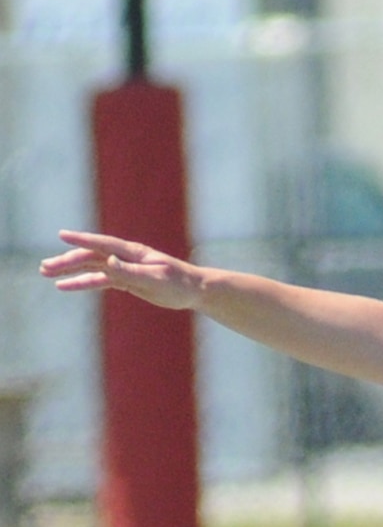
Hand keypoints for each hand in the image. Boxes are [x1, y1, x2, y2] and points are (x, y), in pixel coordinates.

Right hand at [40, 231, 202, 309]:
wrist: (194, 291)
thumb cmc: (178, 283)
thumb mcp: (155, 279)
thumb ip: (129, 272)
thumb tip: (107, 262)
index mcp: (132, 252)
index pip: (102, 244)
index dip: (82, 240)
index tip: (61, 236)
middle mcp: (124, 257)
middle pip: (90, 257)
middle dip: (67, 261)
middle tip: (44, 267)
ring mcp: (123, 268)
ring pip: (91, 268)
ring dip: (69, 271)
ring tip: (47, 273)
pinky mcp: (125, 281)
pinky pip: (99, 281)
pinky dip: (83, 283)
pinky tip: (66, 286)